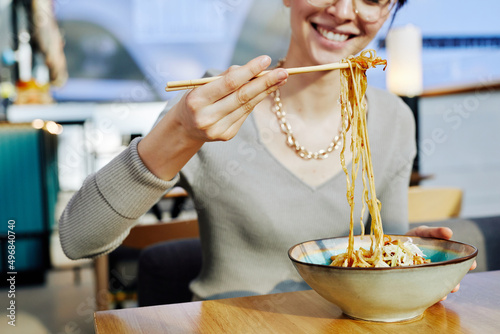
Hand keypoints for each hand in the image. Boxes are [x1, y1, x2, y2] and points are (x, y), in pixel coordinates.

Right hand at [173, 55, 287, 142]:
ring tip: (280, 79)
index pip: (229, 83)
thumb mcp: (202, 85)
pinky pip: (245, 114)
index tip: (266, 59)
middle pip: (242, 96)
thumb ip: (226, 77)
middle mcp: (206, 117)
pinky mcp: (226, 135)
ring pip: (247, 106)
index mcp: (196, 100)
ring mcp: (217, 129)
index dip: (249, 71)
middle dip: (265, 82)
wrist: (185, 127)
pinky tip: (264, 91)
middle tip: (283, 72)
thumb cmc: (196, 98)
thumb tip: (255, 70)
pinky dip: (255, 101)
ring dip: (265, 91)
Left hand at [406, 225, 476, 300]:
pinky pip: (425, 291)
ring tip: (444, 292)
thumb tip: (449, 233)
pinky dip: (430, 294)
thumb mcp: (423, 232)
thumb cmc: (412, 239)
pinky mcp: (416, 283)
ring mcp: (428, 276)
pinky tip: (431, 295)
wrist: (391, 247)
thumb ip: (435, 232)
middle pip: (450, 277)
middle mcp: (438, 268)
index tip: (472, 265)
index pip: (459, 262)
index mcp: (443, 256)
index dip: (467, 264)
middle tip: (455, 286)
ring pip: (439, 286)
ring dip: (443, 290)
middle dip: (455, 282)